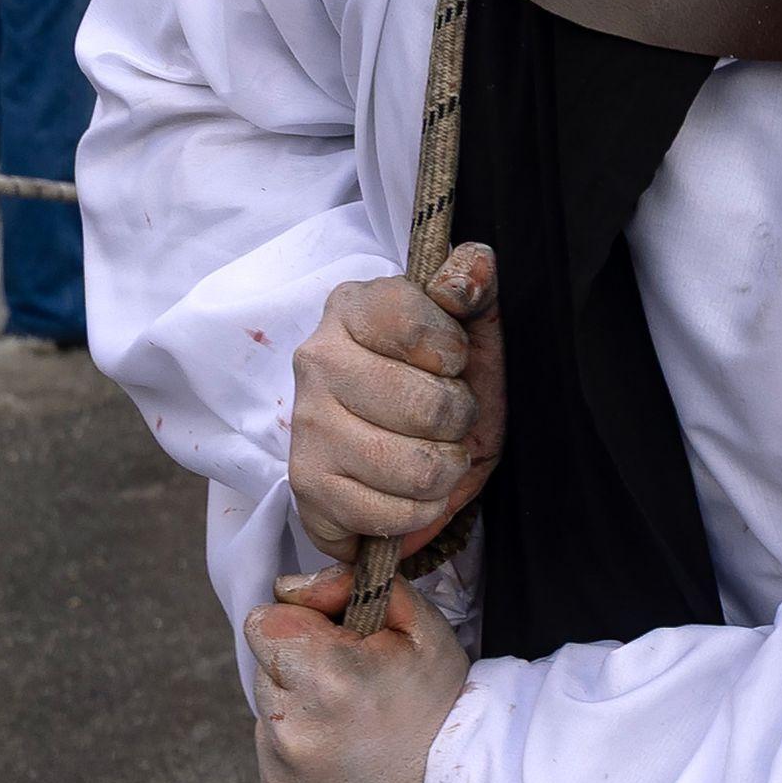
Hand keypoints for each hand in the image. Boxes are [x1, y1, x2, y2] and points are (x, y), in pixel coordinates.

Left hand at [242, 564, 465, 782]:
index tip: (340, 644)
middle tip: (357, 692)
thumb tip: (290, 586)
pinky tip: (349, 768)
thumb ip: (355, 587)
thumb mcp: (425, 633)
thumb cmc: (445, 717)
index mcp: (325, 677)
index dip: (302, 623)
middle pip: (268, 667)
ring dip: (304, 711)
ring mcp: (279, 772)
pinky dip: (305, 757)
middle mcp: (292, 728)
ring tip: (358, 734)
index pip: (264, 622)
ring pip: (272, 712)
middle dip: (303, 667)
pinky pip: (276, 759)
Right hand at [288, 244, 501, 566]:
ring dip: (444, 472)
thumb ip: (474, 286)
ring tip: (432, 455)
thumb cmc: (442, 383)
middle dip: (458, 421)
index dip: (454, 353)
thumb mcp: (472, 331)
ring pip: (415, 468)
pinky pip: (387, 516)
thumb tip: (472, 266)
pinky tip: (408, 491)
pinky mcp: (307, 487)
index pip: (416, 325)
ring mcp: (306, 426)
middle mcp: (316, 360)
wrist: (410, 448)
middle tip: (446, 418)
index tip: (449, 361)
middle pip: (428, 407)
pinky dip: (417, 512)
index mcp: (354, 307)